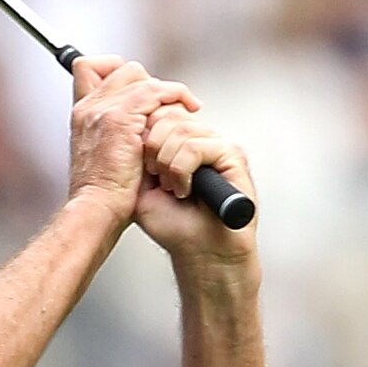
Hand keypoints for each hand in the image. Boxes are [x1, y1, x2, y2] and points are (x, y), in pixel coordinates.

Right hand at [67, 55, 195, 223]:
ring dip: (165, 90)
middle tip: (166, 103)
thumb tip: (141, 127)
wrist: (97, 209)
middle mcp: (90, 107)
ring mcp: (104, 110)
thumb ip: (115, 135)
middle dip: (149, 82)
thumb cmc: (103, 194)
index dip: (116, 71)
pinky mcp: (120, 118)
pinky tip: (187, 109)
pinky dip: (175, 95)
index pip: (91, 68)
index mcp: (83, 115)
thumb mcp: (103, 157)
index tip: (138, 89)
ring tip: (182, 106)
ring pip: (139, 76)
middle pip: (121, 68)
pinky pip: (155, 91)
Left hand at [132, 101, 257, 264]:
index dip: (145, 134)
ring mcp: (216, 146)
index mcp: (179, 145)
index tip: (144, 166)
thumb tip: (135, 129)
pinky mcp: (232, 155)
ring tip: (173, 188)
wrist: (200, 253)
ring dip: (168, 163)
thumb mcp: (142, 188)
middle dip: (153, 148)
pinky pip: (197, 146)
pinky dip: (183, 170)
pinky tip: (185, 189)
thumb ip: (139, 157)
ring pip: (181, 129)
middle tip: (156, 178)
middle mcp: (199, 141)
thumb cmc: (176, 228)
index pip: (159, 113)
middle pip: (168, 115)